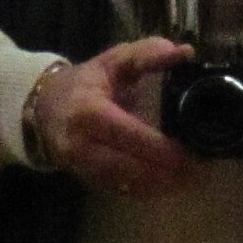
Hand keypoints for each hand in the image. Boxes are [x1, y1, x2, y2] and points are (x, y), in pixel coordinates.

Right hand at [28, 37, 196, 197]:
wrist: (42, 108)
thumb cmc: (84, 82)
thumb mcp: (112, 60)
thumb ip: (146, 54)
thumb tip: (183, 52)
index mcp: (87, 110)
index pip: (126, 133)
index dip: (157, 147)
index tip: (188, 151)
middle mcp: (80, 144)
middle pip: (127, 166)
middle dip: (164, 172)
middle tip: (200, 169)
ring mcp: (81, 166)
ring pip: (124, 184)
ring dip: (160, 186)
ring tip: (192, 180)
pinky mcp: (86, 180)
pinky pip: (119, 191)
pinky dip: (146, 191)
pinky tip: (170, 185)